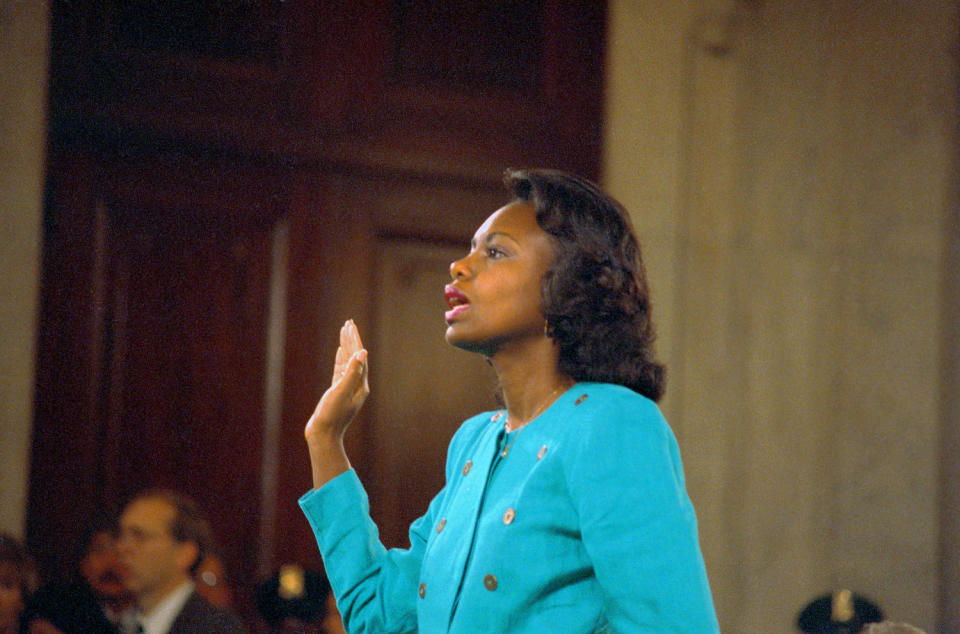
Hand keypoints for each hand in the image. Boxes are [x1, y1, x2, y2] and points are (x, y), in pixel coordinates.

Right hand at [306, 320, 369, 445]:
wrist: (323, 435)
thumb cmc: (332, 415)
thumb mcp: (341, 391)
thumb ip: (352, 372)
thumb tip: (363, 352)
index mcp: (361, 384)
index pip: (359, 356)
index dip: (354, 339)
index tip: (350, 325)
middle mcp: (357, 385)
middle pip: (355, 357)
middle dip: (352, 339)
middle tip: (348, 323)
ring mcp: (347, 388)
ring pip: (348, 362)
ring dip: (346, 346)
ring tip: (344, 332)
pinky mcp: (338, 392)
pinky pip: (341, 370)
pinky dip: (341, 359)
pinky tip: (340, 351)